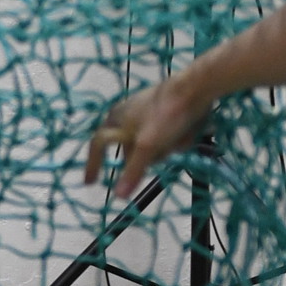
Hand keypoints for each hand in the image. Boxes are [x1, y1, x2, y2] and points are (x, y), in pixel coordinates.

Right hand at [84, 74, 211, 193]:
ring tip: (179, 139)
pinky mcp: (163, 114)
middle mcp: (126, 116)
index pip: (97, 145)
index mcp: (116, 119)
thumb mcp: (148, 145)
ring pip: (150, 147)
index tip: (90, 183)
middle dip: (148, 157)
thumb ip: (133, 170)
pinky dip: (174, 141)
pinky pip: (164, 138)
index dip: (93, 164)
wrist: (196, 89)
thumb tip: (118, 196)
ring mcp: (146, 114)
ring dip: (165, 148)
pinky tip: (185, 135)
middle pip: (130, 151)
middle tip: (163, 154)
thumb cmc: (166, 114)